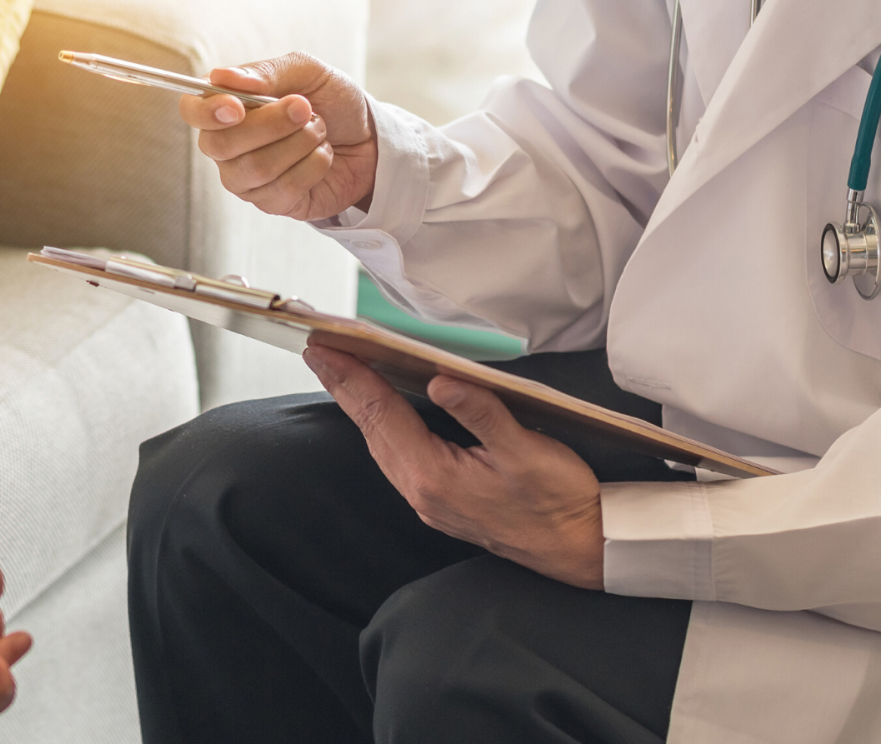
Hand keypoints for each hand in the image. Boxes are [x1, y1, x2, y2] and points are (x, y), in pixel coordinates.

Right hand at [180, 52, 376, 221]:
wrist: (369, 137)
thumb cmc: (331, 100)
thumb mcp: (306, 71)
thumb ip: (266, 72)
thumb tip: (222, 77)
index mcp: (226, 105)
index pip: (192, 110)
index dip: (207, 112)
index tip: (237, 106)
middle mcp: (227, 144)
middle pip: (220, 145)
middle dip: (270, 125)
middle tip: (305, 108)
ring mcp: (246, 178)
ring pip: (255, 168)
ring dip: (298, 144)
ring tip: (319, 129)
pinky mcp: (272, 203)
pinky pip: (282, 190)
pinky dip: (313, 166)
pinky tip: (322, 155)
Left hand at [302, 340, 605, 588]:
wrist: (580, 549)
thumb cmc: (560, 500)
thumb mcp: (527, 451)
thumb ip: (481, 413)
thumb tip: (441, 381)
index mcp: (434, 474)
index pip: (382, 414)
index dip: (351, 376)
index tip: (324, 348)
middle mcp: (421, 489)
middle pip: (371, 427)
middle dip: (342, 386)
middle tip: (317, 349)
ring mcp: (427, 497)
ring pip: (380, 442)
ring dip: (358, 405)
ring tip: (339, 371)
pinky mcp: (438, 499)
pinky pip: (395, 454)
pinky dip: (380, 425)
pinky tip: (379, 409)